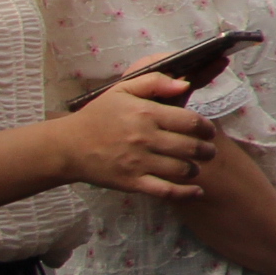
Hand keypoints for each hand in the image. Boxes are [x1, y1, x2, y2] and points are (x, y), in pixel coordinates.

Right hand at [56, 81, 215, 199]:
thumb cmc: (97, 116)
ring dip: (196, 169)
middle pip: (191, 147)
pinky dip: (186, 193)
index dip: (206, 128)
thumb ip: (155, 81)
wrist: (66, 146)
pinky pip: (165, 191)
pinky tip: (197, 191)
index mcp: (146, 114)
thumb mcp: (122, 90)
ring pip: (182, 170)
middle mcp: (145, 139)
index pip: (190, 122)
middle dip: (206, 150)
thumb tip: (185, 83)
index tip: (208, 131)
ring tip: (196, 166)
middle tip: (208, 151)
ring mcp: (138, 163)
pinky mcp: (131, 182)